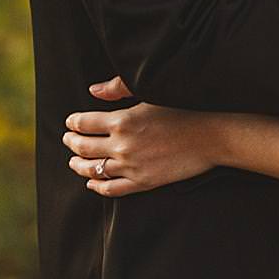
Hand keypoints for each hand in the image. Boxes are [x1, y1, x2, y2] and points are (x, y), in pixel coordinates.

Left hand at [64, 100, 214, 196]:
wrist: (210, 136)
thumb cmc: (182, 109)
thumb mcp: (149, 92)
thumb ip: (118, 88)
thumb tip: (93, 90)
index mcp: (121, 121)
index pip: (84, 123)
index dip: (73, 123)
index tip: (70, 122)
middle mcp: (122, 145)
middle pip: (83, 147)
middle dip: (71, 142)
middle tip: (68, 139)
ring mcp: (131, 167)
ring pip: (93, 170)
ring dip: (79, 165)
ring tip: (74, 161)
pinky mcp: (142, 182)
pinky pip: (111, 189)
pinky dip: (97, 187)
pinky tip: (92, 183)